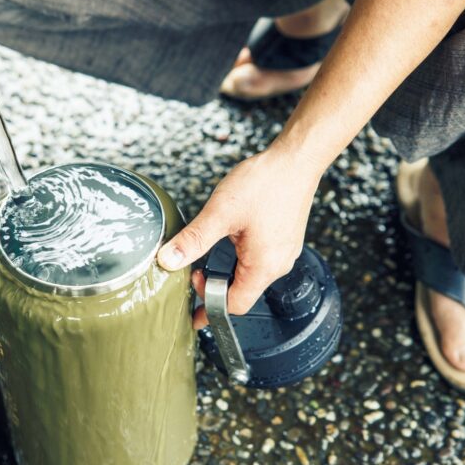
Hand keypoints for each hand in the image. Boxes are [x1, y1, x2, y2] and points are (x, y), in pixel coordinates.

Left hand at [156, 148, 322, 328]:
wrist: (296, 159)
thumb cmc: (266, 183)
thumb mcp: (221, 213)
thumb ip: (193, 240)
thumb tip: (168, 260)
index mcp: (263, 266)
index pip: (234, 305)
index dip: (209, 304)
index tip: (193, 295)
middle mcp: (278, 265)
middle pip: (242, 292)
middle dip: (215, 287)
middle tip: (193, 273)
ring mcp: (284, 252)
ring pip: (250, 276)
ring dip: (227, 272)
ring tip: (207, 258)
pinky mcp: (285, 240)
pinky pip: (260, 261)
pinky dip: (240, 260)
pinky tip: (228, 242)